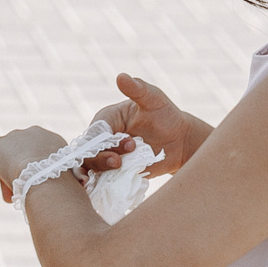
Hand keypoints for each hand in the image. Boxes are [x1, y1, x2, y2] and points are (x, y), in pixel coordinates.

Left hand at [0, 126, 67, 201]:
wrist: (48, 180)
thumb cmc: (60, 187)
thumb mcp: (63, 180)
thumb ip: (53, 178)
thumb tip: (47, 189)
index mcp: (53, 140)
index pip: (39, 153)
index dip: (33, 171)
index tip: (34, 187)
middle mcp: (34, 134)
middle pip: (22, 155)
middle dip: (19, 174)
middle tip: (20, 194)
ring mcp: (15, 138)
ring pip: (6, 157)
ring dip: (7, 177)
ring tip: (9, 197)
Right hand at [85, 73, 210, 179]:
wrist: (179, 141)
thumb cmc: (165, 114)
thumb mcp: (154, 99)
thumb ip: (137, 89)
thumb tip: (121, 76)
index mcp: (107, 119)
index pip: (95, 132)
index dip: (104, 140)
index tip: (127, 142)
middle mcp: (103, 139)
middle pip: (88, 151)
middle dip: (100, 158)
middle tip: (120, 161)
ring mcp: (108, 157)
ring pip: (90, 167)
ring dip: (99, 172)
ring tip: (115, 173)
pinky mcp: (115, 173)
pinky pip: (99, 180)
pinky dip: (95, 186)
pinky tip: (96, 190)